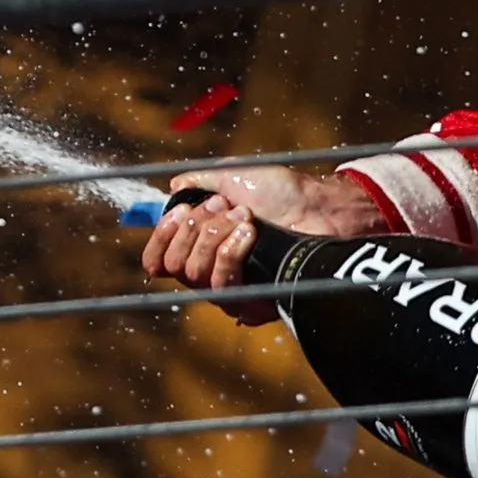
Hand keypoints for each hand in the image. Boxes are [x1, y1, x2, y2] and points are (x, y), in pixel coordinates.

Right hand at [139, 167, 383, 324]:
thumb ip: (198, 182)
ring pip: (195, 272)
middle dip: (193, 229)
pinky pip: (222, 284)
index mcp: (200, 244)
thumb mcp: (233, 176)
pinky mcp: (251, 300)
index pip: (159, 258)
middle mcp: (210, 270)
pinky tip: (249, 232)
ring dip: (214, 236)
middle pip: (174, 264)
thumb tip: (171, 188)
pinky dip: (230, 252)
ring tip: (244, 216)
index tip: (179, 211)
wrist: (318, 208)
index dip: (161, 237)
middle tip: (221, 206)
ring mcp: (231, 287)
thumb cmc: (282, 192)